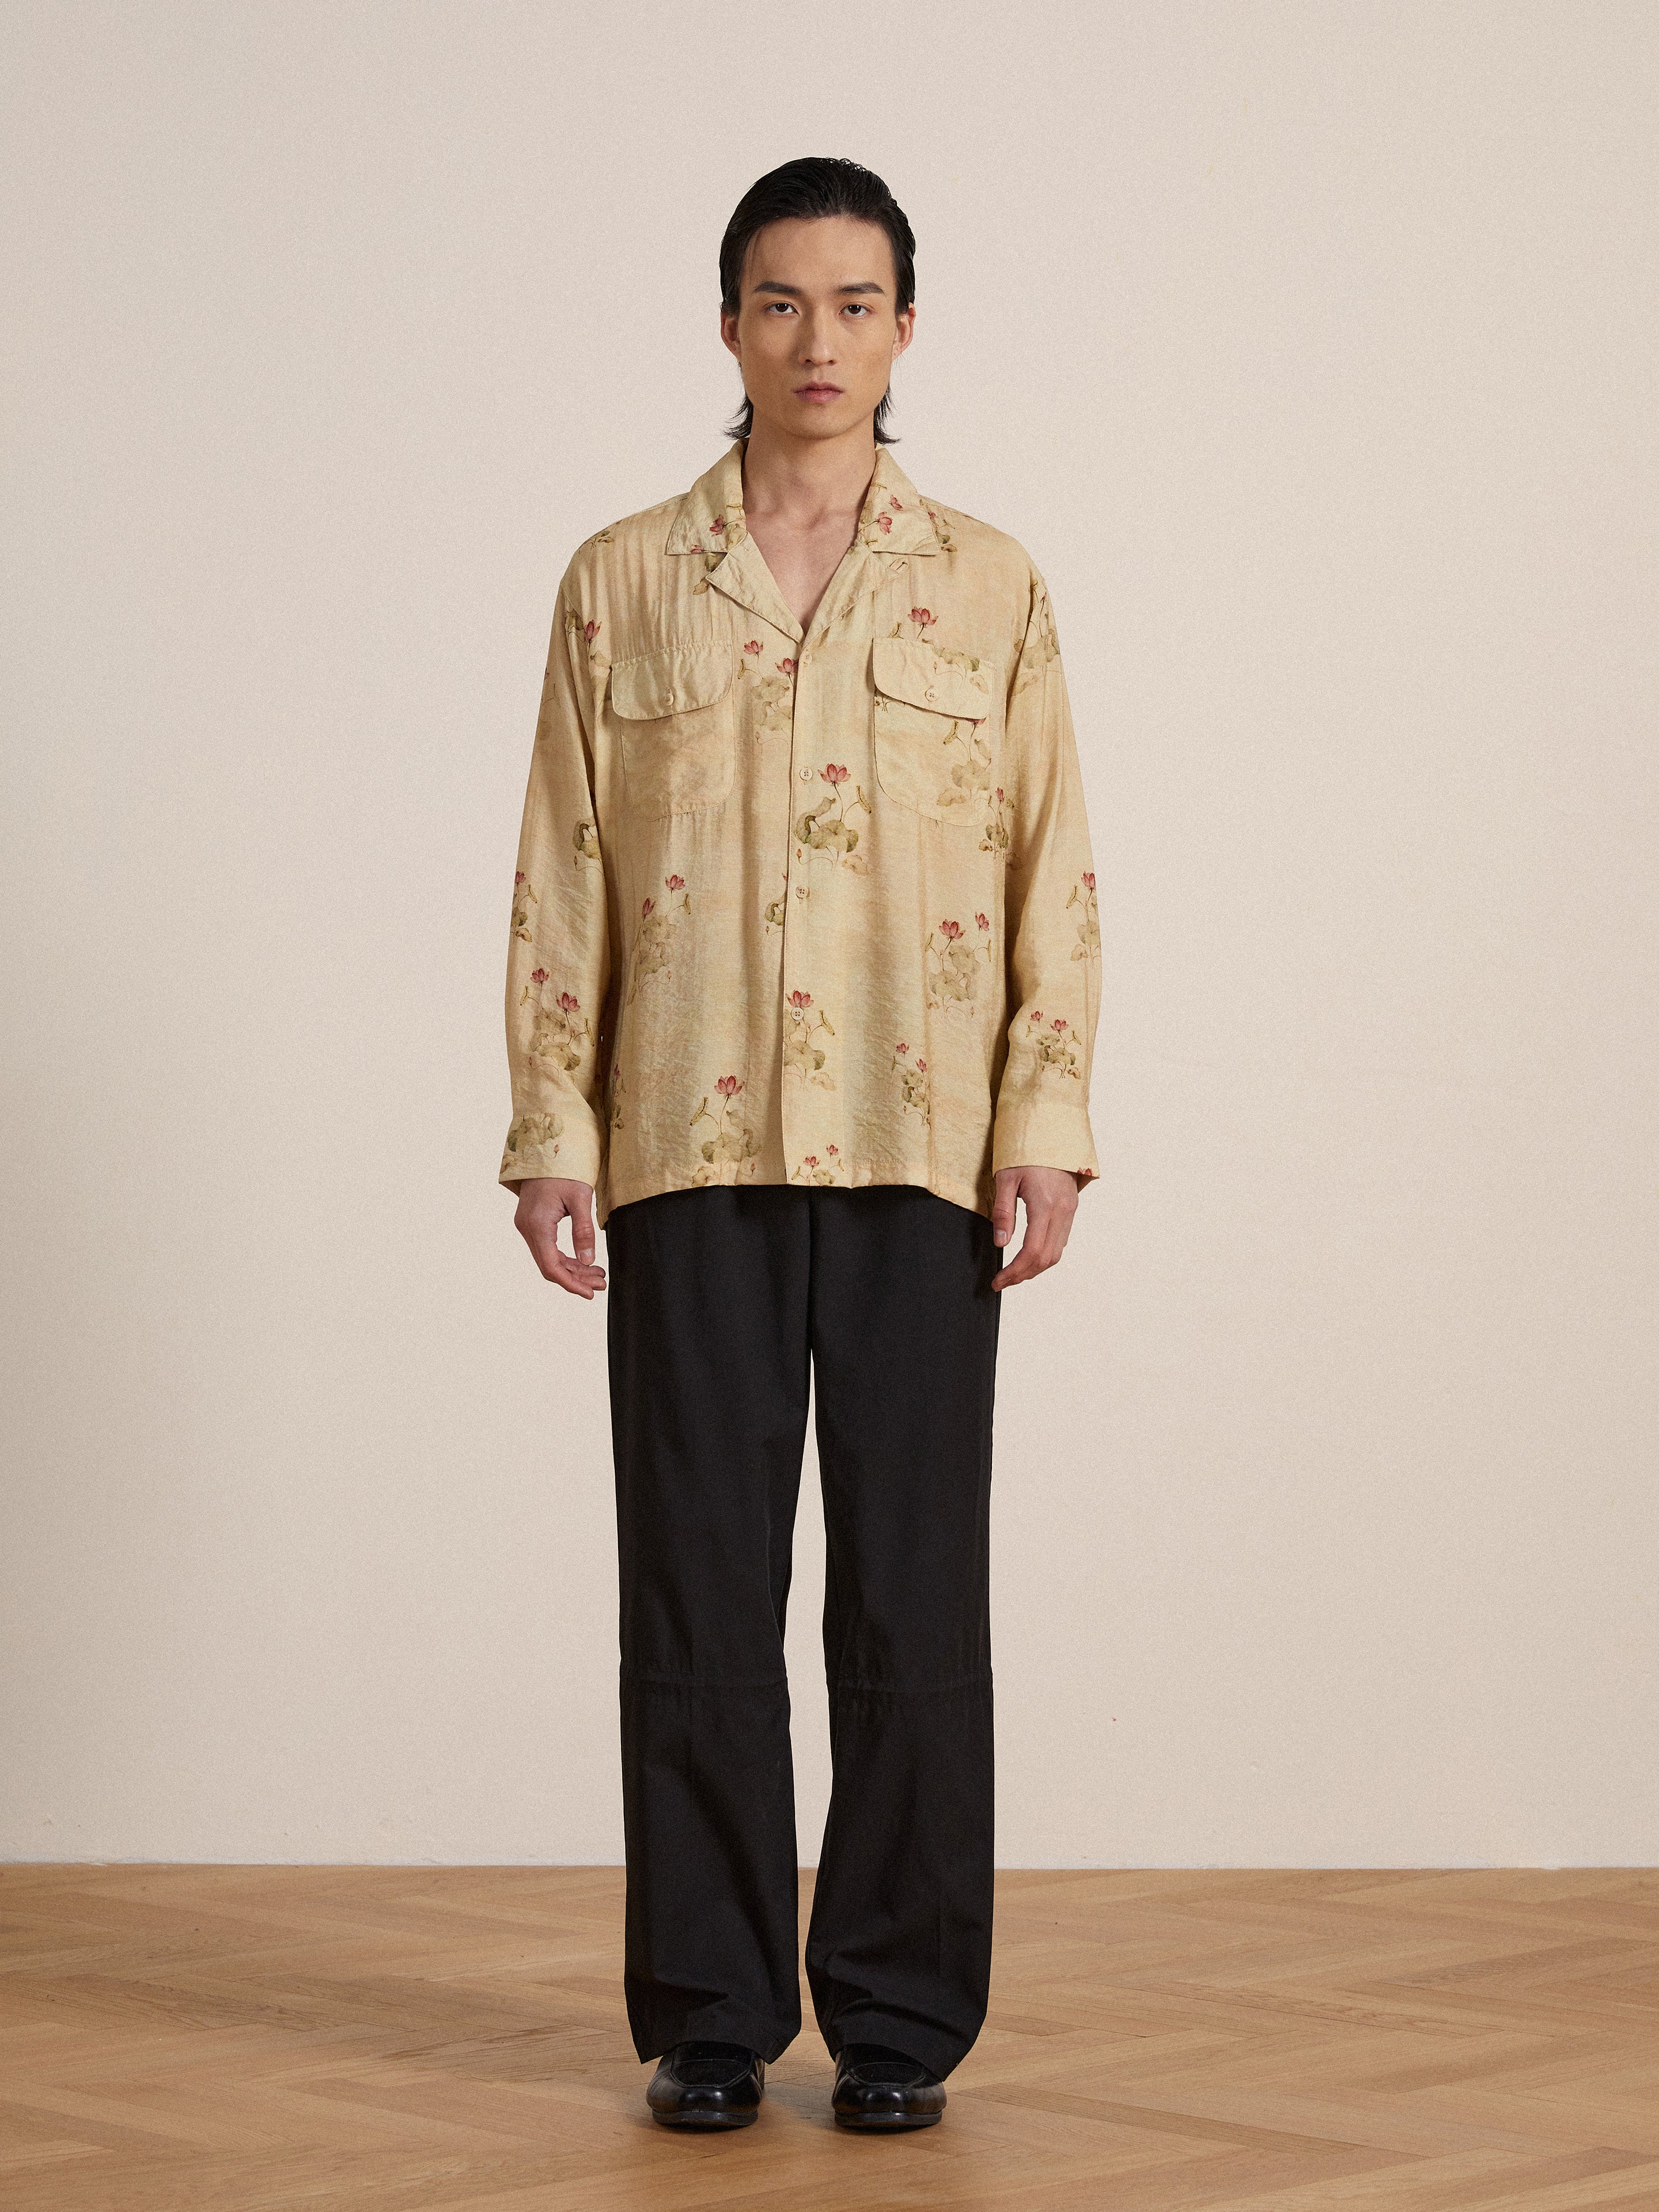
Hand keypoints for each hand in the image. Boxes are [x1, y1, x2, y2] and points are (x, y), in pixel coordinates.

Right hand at [513, 1177, 606, 1297]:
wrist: (545, 1149)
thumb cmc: (565, 1169)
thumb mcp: (580, 1198)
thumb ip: (584, 1231)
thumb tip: (588, 1261)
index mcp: (538, 1224)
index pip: (551, 1266)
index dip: (571, 1283)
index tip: (590, 1293)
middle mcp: (527, 1228)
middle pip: (549, 1266)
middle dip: (576, 1278)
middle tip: (601, 1283)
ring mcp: (526, 1226)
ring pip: (548, 1259)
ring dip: (572, 1269)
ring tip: (597, 1275)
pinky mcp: (531, 1223)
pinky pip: (546, 1248)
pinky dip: (565, 1258)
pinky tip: (584, 1261)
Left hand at [990, 1165, 1079, 1289]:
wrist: (1051, 1134)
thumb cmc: (1025, 1154)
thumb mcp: (1006, 1179)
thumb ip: (1003, 1212)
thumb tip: (1001, 1243)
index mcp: (1045, 1205)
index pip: (1032, 1251)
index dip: (1014, 1271)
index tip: (997, 1281)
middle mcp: (1063, 1212)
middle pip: (1046, 1258)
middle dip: (1023, 1275)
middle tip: (1002, 1281)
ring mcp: (1070, 1212)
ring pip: (1056, 1253)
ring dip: (1035, 1268)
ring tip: (1013, 1273)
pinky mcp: (1071, 1210)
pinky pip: (1060, 1242)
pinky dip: (1044, 1255)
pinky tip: (1028, 1256)